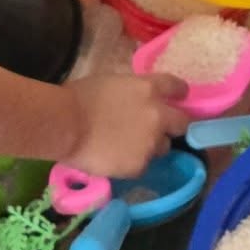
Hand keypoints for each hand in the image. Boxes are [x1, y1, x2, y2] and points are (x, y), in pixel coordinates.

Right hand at [61, 72, 189, 178]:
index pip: (176, 87)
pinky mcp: (140, 165)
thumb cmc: (79, 97)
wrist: (66, 124)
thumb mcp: (112, 83)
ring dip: (152, 145)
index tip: (178, 97)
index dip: (178, 93)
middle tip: (158, 129)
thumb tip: (135, 102)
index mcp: (148, 89)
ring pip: (163, 147)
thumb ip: (132, 93)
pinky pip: (142, 164)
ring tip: (128, 147)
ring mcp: (151, 142)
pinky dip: (132, 162)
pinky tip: (115, 158)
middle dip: (173, 125)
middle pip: (182, 122)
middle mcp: (158, 115)